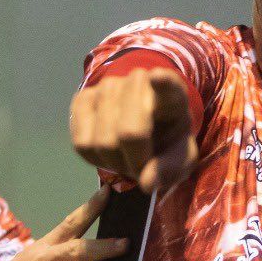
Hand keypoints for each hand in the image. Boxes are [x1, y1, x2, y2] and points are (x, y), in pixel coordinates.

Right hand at [70, 68, 198, 191]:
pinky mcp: (83, 97)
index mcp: (173, 96)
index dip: (163, 83)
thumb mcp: (180, 159)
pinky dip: (95, 159)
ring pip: (102, 141)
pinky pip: (81, 143)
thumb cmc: (166, 143)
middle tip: (142, 165)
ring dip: (114, 162)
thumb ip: (170, 169)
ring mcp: (108, 86)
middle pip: (129, 133)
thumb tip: (147, 183)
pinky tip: (108, 149)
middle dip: (134, 162)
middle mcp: (139, 82)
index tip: (157, 77)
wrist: (145, 128)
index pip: (168, 86)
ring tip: (126, 155)